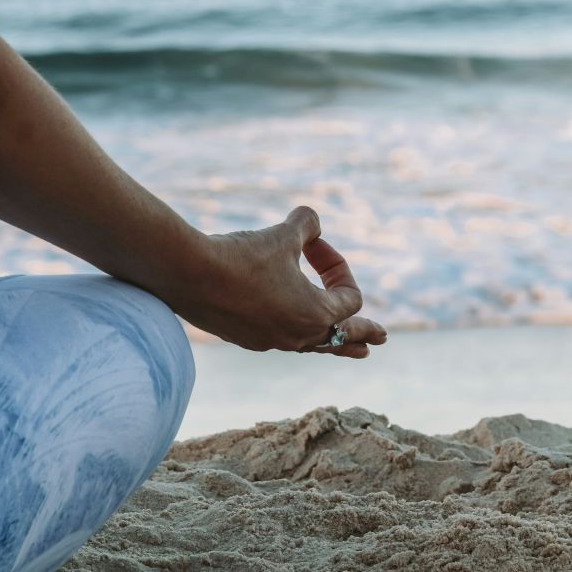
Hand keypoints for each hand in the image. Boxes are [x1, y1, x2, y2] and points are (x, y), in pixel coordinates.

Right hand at [165, 206, 386, 358]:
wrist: (189, 275)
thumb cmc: (242, 255)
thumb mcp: (283, 233)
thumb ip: (307, 225)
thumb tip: (313, 222)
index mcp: (316, 314)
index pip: (349, 297)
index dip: (338, 265)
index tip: (313, 244)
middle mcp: (297, 336)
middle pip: (341, 338)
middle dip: (363, 333)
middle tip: (382, 338)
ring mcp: (271, 341)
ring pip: (313, 345)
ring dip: (334, 343)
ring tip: (355, 350)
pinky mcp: (246, 339)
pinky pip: (281, 339)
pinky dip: (295, 332)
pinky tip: (291, 331)